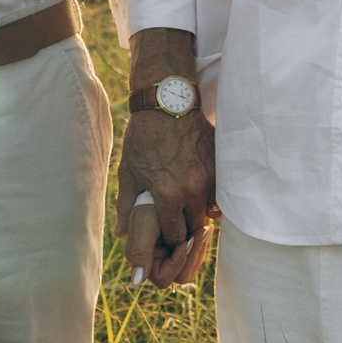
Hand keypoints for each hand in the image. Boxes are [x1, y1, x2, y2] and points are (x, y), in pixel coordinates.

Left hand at [118, 32, 215, 289]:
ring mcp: (210, 177)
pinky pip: (220, 192)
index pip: (175, 234)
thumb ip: (127, 207)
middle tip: (178, 225)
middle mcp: (192, 189)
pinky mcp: (220, 164)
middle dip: (186, 229)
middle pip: (195, 226)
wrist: (167, 104)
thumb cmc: (143, 138)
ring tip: (187, 206)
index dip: (171, 239)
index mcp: (168, 195)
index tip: (167, 236)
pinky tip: (199, 189)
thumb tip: (121, 234)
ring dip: (199, 212)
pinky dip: (211, 196)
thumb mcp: (129, 172)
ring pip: (209, 210)